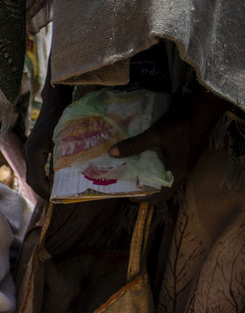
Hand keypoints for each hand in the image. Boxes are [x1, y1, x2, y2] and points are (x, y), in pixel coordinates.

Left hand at [110, 87, 228, 189]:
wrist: (200, 111)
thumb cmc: (179, 126)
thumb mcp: (154, 135)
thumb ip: (134, 145)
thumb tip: (112, 153)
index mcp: (177, 173)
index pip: (160, 196)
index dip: (145, 200)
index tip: (129, 197)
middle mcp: (182, 172)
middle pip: (162, 189)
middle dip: (146, 191)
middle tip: (129, 187)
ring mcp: (184, 164)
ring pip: (165, 179)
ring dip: (151, 180)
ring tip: (134, 177)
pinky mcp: (183, 156)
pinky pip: (168, 168)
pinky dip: (157, 170)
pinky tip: (146, 163)